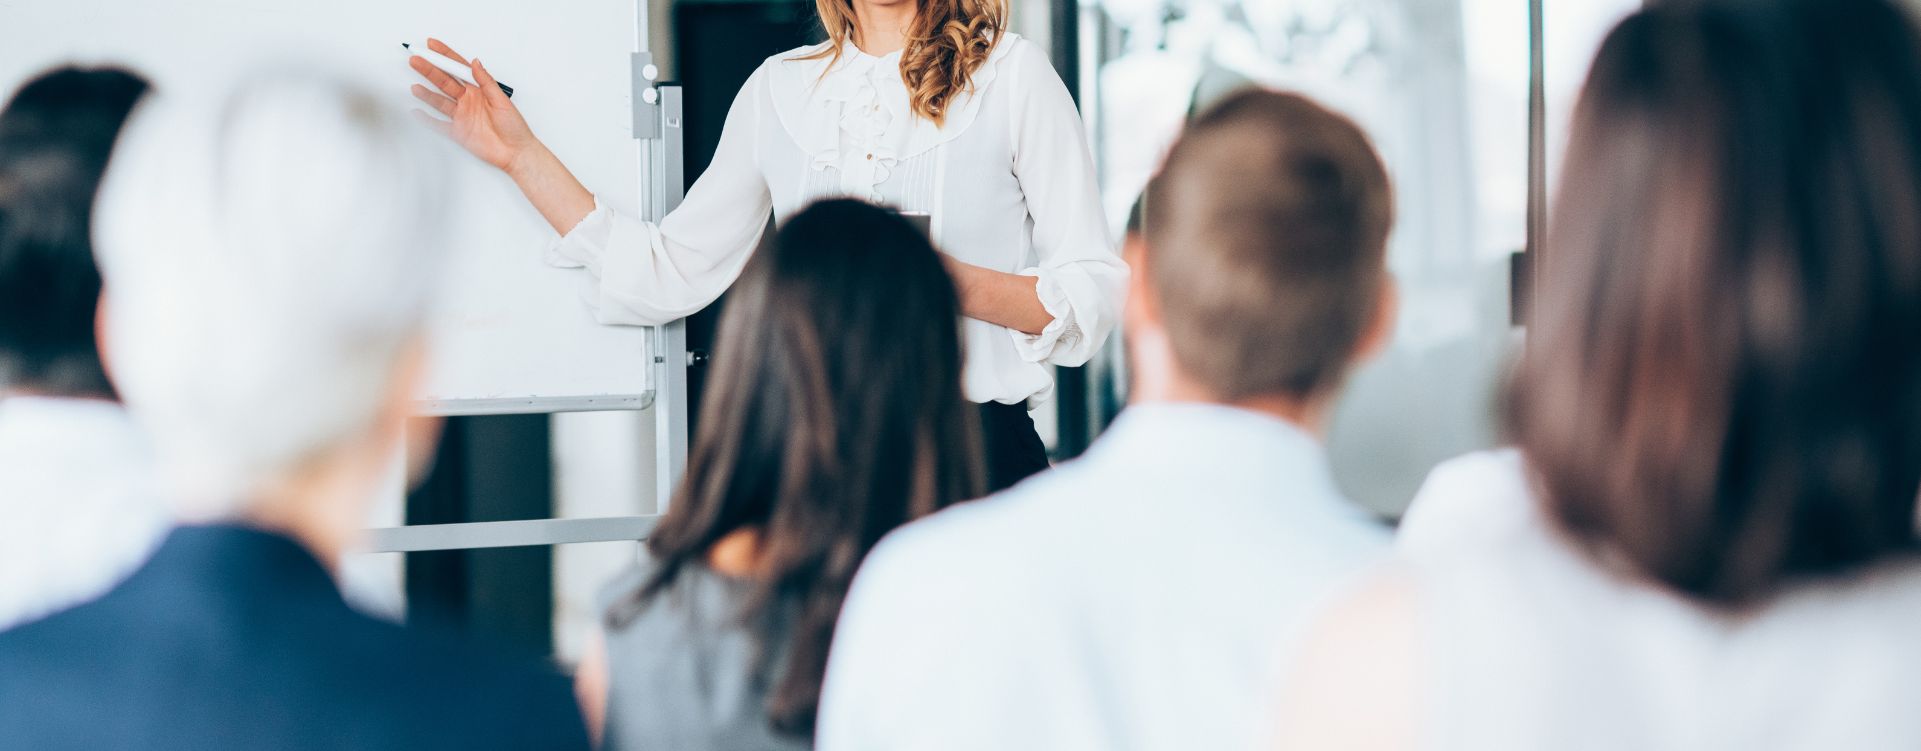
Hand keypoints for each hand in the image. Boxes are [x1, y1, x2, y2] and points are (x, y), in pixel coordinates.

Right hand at [408, 38, 539, 173]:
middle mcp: (468, 101)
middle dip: (430, 70)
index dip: (445, 56)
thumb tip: (476, 62)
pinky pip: (439, 124)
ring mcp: (462, 116)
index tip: (432, 45)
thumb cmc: (514, 127)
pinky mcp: (458, 132)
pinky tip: (417, 112)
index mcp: (479, 90)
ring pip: (440, 102)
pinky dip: (427, 119)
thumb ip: (486, 82)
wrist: (516, 153)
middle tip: (416, 60)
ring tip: (415, 87)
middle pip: (445, 82)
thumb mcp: (502, 100)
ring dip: (427, 94)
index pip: (458, 69)